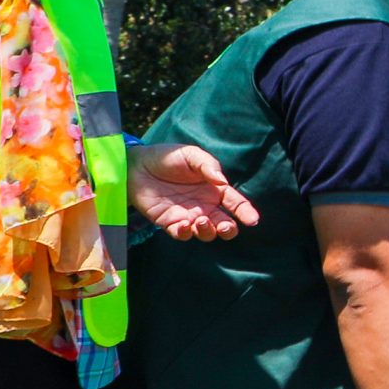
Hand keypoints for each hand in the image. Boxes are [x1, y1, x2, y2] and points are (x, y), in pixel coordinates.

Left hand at [128, 142, 257, 240]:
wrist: (136, 165)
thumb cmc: (167, 157)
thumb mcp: (191, 155)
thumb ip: (208, 166)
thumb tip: (223, 182)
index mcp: (215, 190)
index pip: (236, 204)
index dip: (246, 212)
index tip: (252, 220)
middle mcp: (205, 206)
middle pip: (225, 225)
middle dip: (229, 229)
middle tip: (225, 226)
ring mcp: (188, 216)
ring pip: (206, 233)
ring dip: (208, 232)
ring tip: (200, 220)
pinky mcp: (170, 223)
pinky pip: (182, 234)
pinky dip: (185, 233)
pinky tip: (184, 224)